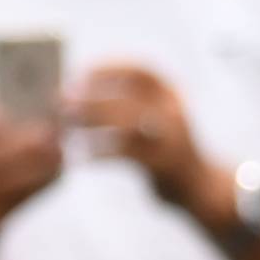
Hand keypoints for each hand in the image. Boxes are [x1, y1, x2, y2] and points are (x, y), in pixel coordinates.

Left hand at [61, 60, 211, 214]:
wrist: (198, 189)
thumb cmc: (163, 150)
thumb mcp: (156, 120)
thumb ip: (131, 104)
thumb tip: (79, 90)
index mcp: (173, 96)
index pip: (140, 71)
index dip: (108, 69)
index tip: (79, 73)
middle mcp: (176, 113)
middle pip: (129, 97)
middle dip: (92, 97)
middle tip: (62, 102)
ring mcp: (173, 140)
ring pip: (127, 124)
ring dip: (93, 121)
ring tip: (66, 125)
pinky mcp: (164, 166)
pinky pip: (125, 155)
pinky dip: (99, 154)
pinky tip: (80, 158)